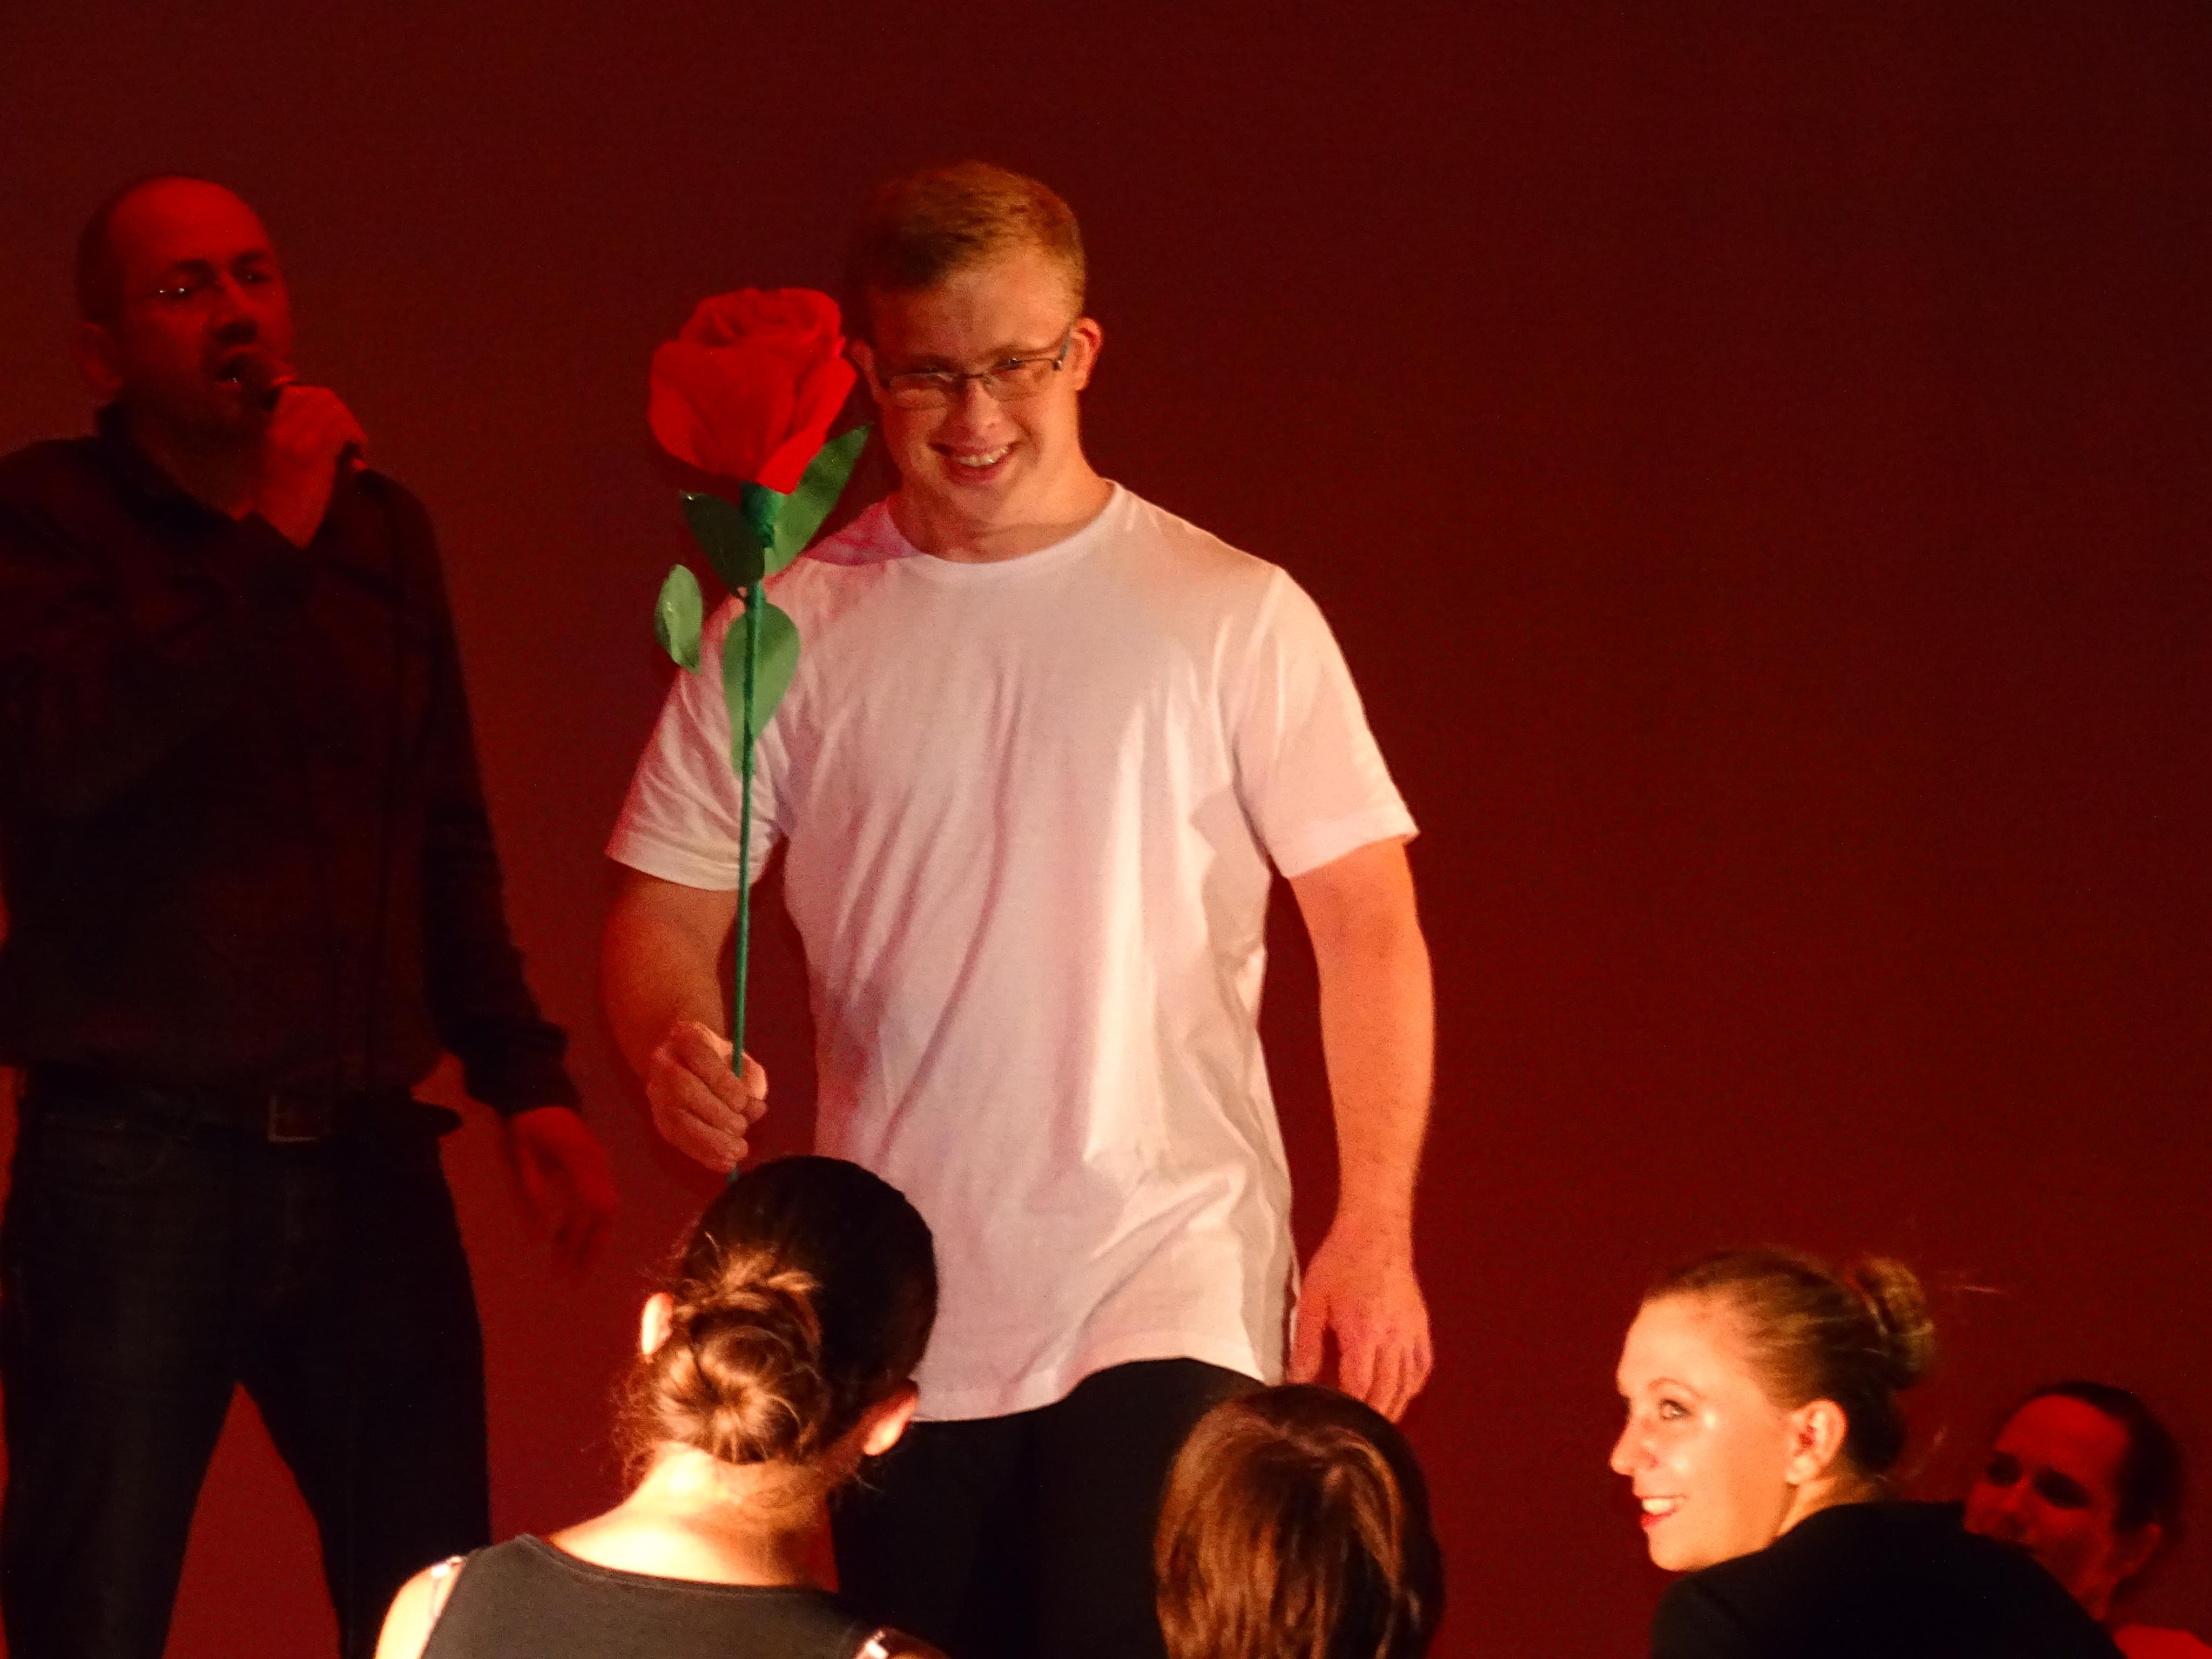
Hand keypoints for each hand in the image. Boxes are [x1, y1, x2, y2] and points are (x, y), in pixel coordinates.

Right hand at [255, 383, 367, 546]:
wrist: (273, 528)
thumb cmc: (279, 505)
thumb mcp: (283, 464)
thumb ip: (301, 443)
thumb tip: (336, 436)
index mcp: (272, 428)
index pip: (298, 393)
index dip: (324, 405)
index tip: (335, 428)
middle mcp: (283, 426)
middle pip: (322, 396)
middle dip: (343, 415)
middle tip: (349, 442)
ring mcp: (298, 436)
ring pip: (335, 410)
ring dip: (352, 429)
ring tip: (354, 453)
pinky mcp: (314, 452)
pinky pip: (343, 429)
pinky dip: (356, 441)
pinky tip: (356, 462)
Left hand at [502, 1106, 616, 1275]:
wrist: (539, 1092)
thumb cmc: (525, 1125)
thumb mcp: (519, 1157)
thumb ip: (531, 1193)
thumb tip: (538, 1236)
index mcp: (578, 1160)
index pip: (586, 1209)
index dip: (576, 1240)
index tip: (561, 1265)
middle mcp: (598, 1164)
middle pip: (607, 1213)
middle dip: (592, 1248)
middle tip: (574, 1277)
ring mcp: (601, 1164)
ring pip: (608, 1210)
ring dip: (592, 1239)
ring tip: (569, 1264)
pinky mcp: (599, 1167)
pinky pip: (602, 1201)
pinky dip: (589, 1225)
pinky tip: (568, 1239)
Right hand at [645, 1019, 766, 1171]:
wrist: (686, 1062)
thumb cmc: (720, 1059)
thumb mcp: (740, 1059)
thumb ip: (751, 1079)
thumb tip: (756, 1109)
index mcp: (685, 1036)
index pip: (698, 1054)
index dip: (721, 1081)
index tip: (742, 1101)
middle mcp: (663, 1062)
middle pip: (682, 1089)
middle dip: (716, 1113)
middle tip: (741, 1128)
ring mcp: (657, 1093)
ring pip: (677, 1118)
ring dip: (710, 1140)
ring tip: (738, 1151)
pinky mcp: (659, 1119)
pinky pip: (677, 1139)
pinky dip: (703, 1154)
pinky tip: (725, 1163)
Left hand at [1288, 1217, 1432, 1419]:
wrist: (1376, 1231)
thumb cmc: (1339, 1263)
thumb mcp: (1312, 1302)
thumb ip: (1306, 1345)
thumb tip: (1297, 1382)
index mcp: (1363, 1335)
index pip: (1359, 1389)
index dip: (1348, 1412)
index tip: (1333, 1425)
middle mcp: (1392, 1340)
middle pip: (1386, 1395)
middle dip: (1370, 1418)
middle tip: (1352, 1434)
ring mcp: (1411, 1334)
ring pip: (1407, 1387)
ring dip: (1391, 1408)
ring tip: (1374, 1423)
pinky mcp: (1421, 1326)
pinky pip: (1422, 1368)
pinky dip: (1412, 1388)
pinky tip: (1399, 1394)